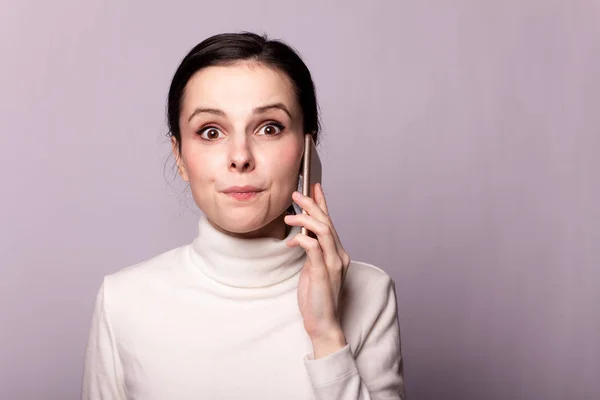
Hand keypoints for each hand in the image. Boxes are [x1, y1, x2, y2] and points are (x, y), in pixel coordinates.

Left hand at [284, 183, 350, 357]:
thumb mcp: (313, 269)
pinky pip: (314, 248)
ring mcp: (333, 263)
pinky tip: (292, 241)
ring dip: (305, 219)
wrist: (322, 323)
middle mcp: (339, 255)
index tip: (313, 187)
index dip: (322, 203)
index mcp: (337, 253)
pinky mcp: (323, 272)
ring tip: (289, 217)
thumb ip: (312, 252)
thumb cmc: (316, 298)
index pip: (330, 222)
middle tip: (296, 194)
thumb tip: (302, 236)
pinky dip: (302, 239)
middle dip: (311, 204)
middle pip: (327, 221)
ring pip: (323, 230)